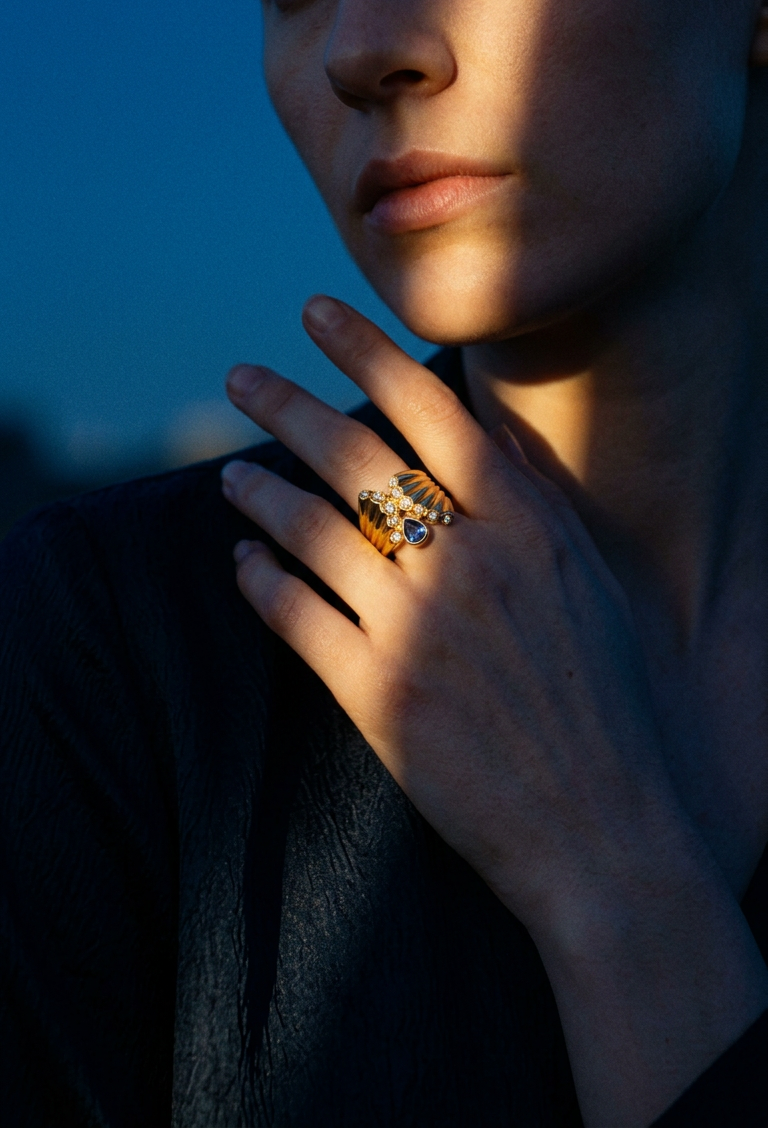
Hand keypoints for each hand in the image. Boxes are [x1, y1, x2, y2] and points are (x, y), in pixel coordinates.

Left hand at [221, 296, 767, 1127]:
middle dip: (285, 404)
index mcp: (526, 525)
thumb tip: (476, 442)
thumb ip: (530, 508)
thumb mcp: (587, 582)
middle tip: (239, 376)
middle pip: (354, 455)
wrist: (603, 828)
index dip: (364, 349)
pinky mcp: (377, 695)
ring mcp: (417, 628)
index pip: (429, 408)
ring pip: (311, 529)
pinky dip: (260, 580)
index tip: (314, 311)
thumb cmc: (606, 702)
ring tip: (230, 475)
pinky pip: (296, 616)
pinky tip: (242, 563)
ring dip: (260, 493)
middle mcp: (468, 562)